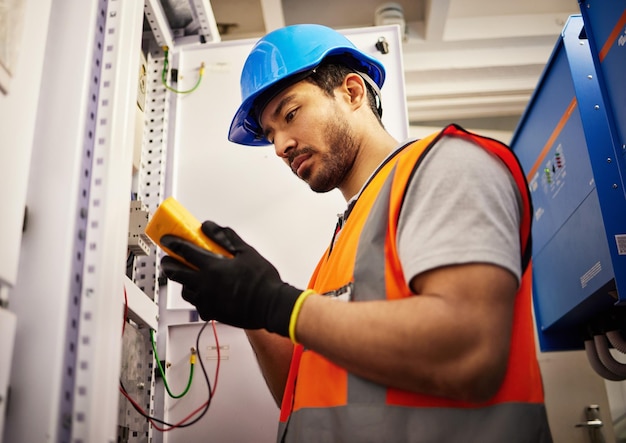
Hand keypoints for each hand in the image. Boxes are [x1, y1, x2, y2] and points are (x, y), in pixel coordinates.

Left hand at [160, 220, 301, 335]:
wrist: (270, 306)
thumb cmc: (262, 281)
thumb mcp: (246, 252)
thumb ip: (225, 237)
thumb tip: (209, 227)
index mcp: (212, 267)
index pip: (184, 251)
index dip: (172, 243)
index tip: (167, 239)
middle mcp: (205, 284)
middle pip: (176, 272)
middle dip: (168, 264)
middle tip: (168, 259)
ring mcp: (206, 300)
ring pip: (184, 290)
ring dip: (182, 281)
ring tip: (188, 275)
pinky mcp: (211, 312)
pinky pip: (196, 304)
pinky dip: (196, 296)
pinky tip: (204, 292)